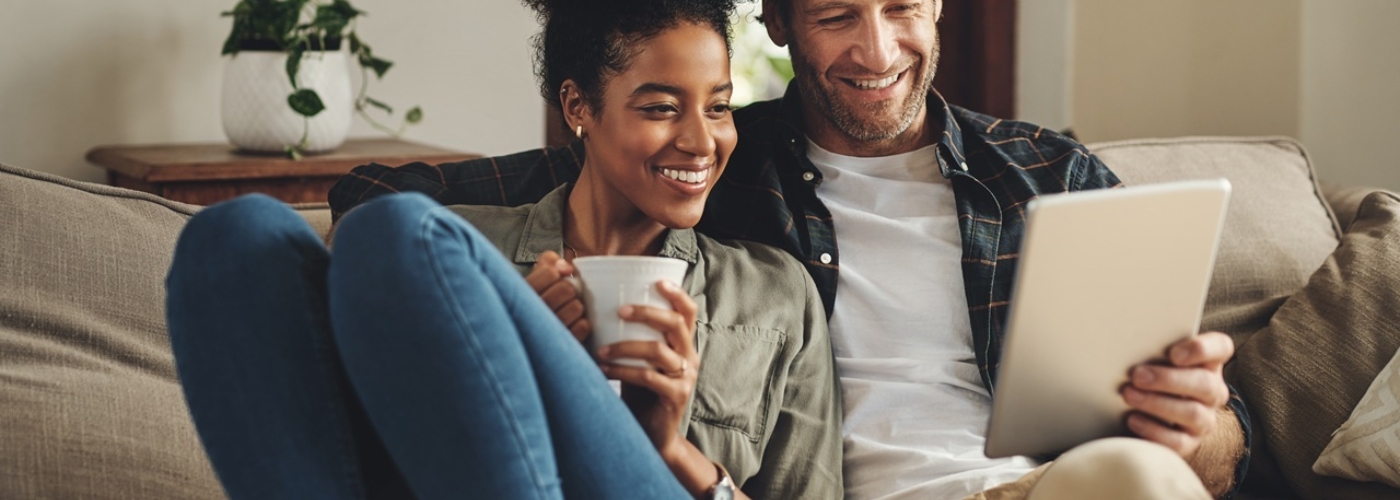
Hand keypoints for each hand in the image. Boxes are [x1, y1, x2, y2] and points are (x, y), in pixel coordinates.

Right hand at [525, 251, 589, 340]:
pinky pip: (583, 326)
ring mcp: (545, 332)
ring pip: (576, 307)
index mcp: (522, 293)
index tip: (556, 278)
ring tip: (567, 311)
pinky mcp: (560, 345)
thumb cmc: (537, 302)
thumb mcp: (536, 277)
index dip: (558, 273)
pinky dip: (582, 324)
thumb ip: (548, 262)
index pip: (550, 273)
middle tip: (564, 297)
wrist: (531, 339)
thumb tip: (568, 268)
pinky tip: (572, 325)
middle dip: (570, 290)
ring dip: (577, 307)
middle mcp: (530, 313)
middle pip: (567, 289)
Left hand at [596, 280, 699, 453]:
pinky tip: (603, 368)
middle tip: (619, 310)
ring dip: (625, 347)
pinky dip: (623, 371)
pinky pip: (649, 377)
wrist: (653, 433)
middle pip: (676, 324)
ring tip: (600, 349)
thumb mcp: (640, 359)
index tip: (657, 280)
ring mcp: (685, 377)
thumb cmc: (641, 391)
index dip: (676, 293)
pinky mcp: (676, 397)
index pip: (688, 311)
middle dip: (646, 312)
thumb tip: (598, 307)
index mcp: (683, 343)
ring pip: (658, 351)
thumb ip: (632, 337)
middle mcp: (689, 356)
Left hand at [1121, 331, 1233, 457]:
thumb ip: (1151, 347)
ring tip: (1128, 394)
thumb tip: (1125, 339)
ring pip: (1192, 413)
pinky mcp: (1189, 442)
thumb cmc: (1152, 371)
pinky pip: (1178, 441)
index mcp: (1208, 361)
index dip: (1201, 349)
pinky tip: (1132, 419)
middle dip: (1168, 380)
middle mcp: (1212, 390)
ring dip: (1157, 403)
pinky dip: (1153, 430)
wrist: (1150, 411)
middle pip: (1204, 383)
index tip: (1173, 353)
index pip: (1220, 348)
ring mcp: (1204, 418)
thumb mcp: (1155, 356)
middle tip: (1137, 375)